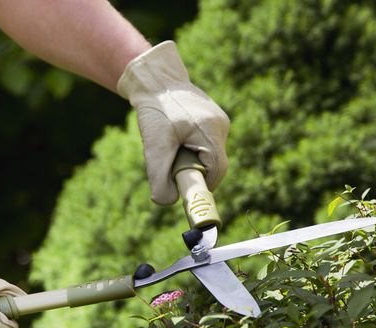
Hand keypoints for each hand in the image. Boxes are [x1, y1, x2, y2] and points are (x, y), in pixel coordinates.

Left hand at [117, 41, 229, 204]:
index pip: (217, 171)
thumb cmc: (155, 109)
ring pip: (208, 153)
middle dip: (193, 170)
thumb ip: (159, 176)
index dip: (202, 185)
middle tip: (171, 164)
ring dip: (190, 157)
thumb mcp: (154, 145)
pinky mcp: (212, 119)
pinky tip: (174, 136)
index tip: (185, 189)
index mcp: (212, 130)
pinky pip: (205, 142)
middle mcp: (221, 125)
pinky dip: (190, 147)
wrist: (155, 78)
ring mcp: (219, 120)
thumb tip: (166, 201)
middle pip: (214, 164)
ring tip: (170, 145)